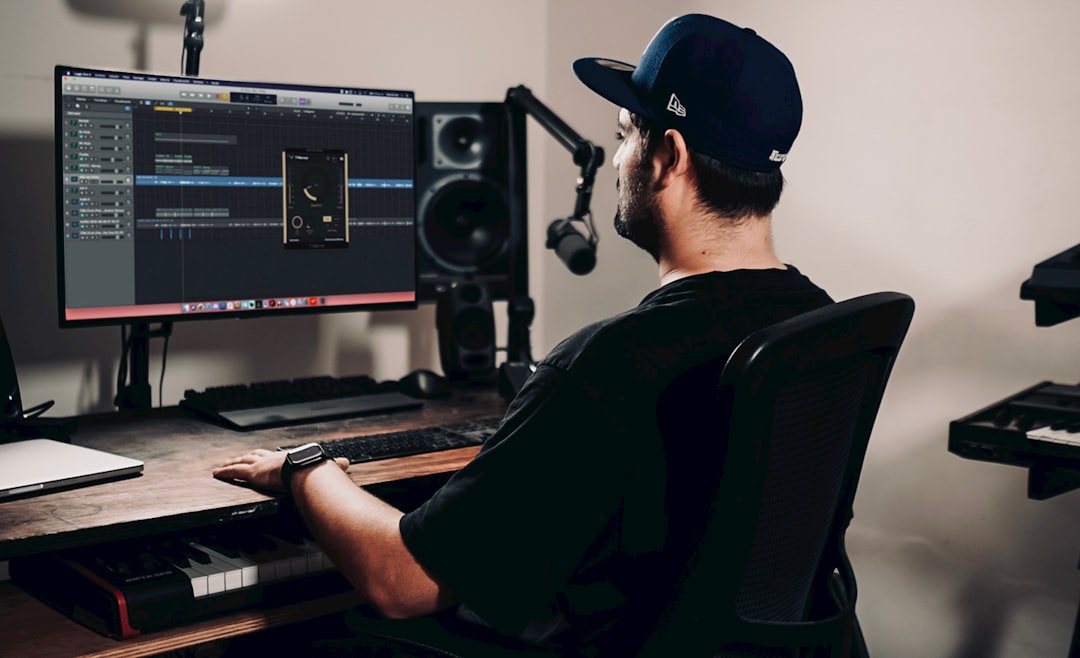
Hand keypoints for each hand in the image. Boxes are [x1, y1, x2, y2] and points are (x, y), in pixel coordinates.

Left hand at [212, 448, 347, 491]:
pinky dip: (225, 472)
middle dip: (246, 456)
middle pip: (255, 454)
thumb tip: (346, 463)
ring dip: (232, 462)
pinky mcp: (252, 473)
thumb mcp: (325, 466)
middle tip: (237, 457)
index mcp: (288, 457)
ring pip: (242, 461)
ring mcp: (261, 464)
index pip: (274, 456)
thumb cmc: (316, 469)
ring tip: (223, 465)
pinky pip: (234, 471)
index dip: (267, 456)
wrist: (307, 470)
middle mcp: (273, 457)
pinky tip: (216, 472)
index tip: (262, 457)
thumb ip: (334, 466)